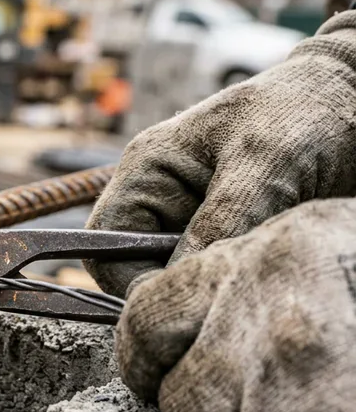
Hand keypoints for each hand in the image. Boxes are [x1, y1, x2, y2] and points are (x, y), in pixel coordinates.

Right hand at [86, 12, 355, 296]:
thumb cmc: (307, 110)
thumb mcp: (265, 163)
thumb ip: (220, 222)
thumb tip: (180, 286)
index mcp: (147, 170)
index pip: (105, 244)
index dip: (129, 280)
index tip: (181, 301)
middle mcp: (161, 197)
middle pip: (136, 268)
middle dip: (175, 286)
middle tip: (225, 293)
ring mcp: (194, 218)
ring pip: (178, 278)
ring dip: (210, 285)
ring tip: (255, 274)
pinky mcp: (229, 235)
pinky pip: (214, 275)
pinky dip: (235, 283)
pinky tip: (266, 271)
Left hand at [117, 200, 355, 411]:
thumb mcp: (343, 255)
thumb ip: (261, 285)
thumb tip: (179, 343)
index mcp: (275, 254)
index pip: (145, 318)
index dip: (150, 356)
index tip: (166, 373)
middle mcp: (277, 325)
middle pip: (185, 407)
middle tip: (303, 409)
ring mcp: (310, 410)